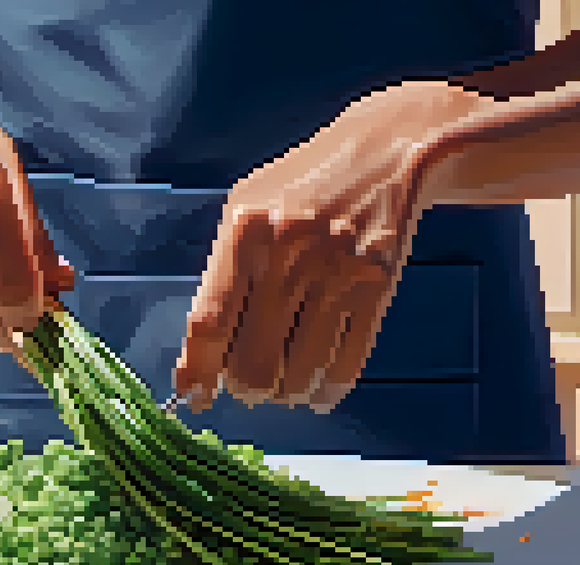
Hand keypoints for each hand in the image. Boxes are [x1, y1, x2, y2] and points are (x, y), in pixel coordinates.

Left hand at [173, 75, 579, 412]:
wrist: (385, 154)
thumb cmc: (302, 187)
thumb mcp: (248, 211)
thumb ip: (220, 278)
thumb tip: (196, 360)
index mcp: (246, 233)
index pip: (208, 323)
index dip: (197, 371)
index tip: (194, 396)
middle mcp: (289, 255)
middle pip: (253, 363)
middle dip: (246, 390)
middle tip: (248, 387)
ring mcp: (337, 274)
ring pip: (299, 373)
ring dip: (287, 393)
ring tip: (283, 384)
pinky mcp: (377, 289)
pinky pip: (345, 365)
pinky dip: (327, 392)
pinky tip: (318, 392)